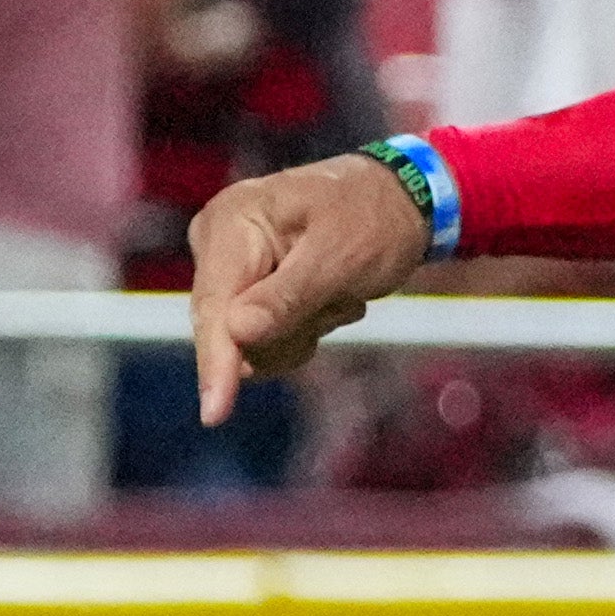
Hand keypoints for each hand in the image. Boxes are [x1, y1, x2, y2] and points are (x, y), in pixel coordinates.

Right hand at [187, 150, 437, 420]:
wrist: (400, 201)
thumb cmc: (374, 217)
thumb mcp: (341, 256)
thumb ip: (288, 297)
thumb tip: (238, 334)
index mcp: (231, 221)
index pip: (215, 307)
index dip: (216, 362)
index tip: (214, 414)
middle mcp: (217, 244)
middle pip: (227, 333)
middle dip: (288, 332)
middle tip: (338, 299)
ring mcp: (231, 269)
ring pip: (249, 345)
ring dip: (303, 331)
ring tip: (338, 292)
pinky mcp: (247, 292)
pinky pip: (264, 342)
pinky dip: (303, 330)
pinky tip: (330, 298)